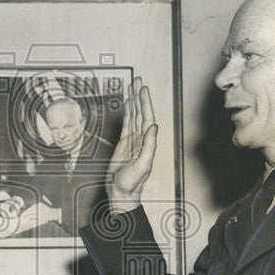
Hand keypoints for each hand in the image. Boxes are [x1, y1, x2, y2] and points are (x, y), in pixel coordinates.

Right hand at [106, 76, 157, 212]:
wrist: (121, 193)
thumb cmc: (132, 184)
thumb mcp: (142, 165)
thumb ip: (149, 146)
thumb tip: (153, 126)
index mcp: (147, 142)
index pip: (146, 118)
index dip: (145, 103)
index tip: (143, 89)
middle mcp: (141, 139)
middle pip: (140, 113)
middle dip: (139, 97)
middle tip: (137, 80)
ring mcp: (132, 141)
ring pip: (132, 116)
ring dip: (133, 102)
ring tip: (131, 87)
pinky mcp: (123, 145)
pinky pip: (125, 124)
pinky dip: (126, 113)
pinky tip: (127, 104)